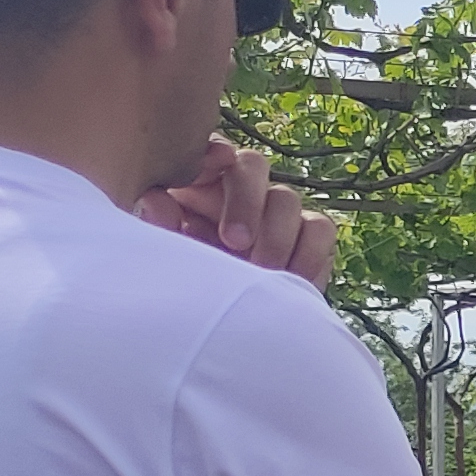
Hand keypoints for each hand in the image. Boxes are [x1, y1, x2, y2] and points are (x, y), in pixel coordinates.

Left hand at [139, 140, 341, 293]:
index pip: (209, 152)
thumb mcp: (163, 254)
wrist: (221, 323)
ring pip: (287, 199)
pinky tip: (291, 280)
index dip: (212, 156)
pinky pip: (320, 229)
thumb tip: (156, 199)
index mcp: (197, 184)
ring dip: (276, 235)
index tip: (214, 167)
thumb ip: (157, 225)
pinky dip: (309, 252)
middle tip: (235, 242)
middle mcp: (239, 191)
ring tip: (261, 273)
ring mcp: (276, 211)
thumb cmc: (185, 282)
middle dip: (246, 201)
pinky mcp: (308, 235)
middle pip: (253, 166)